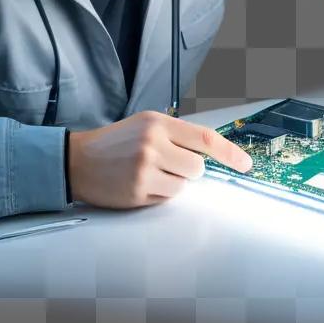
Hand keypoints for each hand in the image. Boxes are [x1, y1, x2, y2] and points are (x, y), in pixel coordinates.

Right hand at [67, 110, 252, 207]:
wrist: (77, 160)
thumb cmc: (115, 143)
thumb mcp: (145, 125)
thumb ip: (177, 135)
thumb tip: (212, 154)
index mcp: (157, 123)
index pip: (204, 138)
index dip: (229, 152)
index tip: (246, 163)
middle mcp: (152, 144)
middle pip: (197, 167)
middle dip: (189, 170)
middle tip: (168, 164)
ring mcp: (145, 170)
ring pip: (183, 186)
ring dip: (173, 183)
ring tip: (149, 173)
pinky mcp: (138, 192)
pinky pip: (167, 199)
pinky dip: (159, 194)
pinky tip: (140, 183)